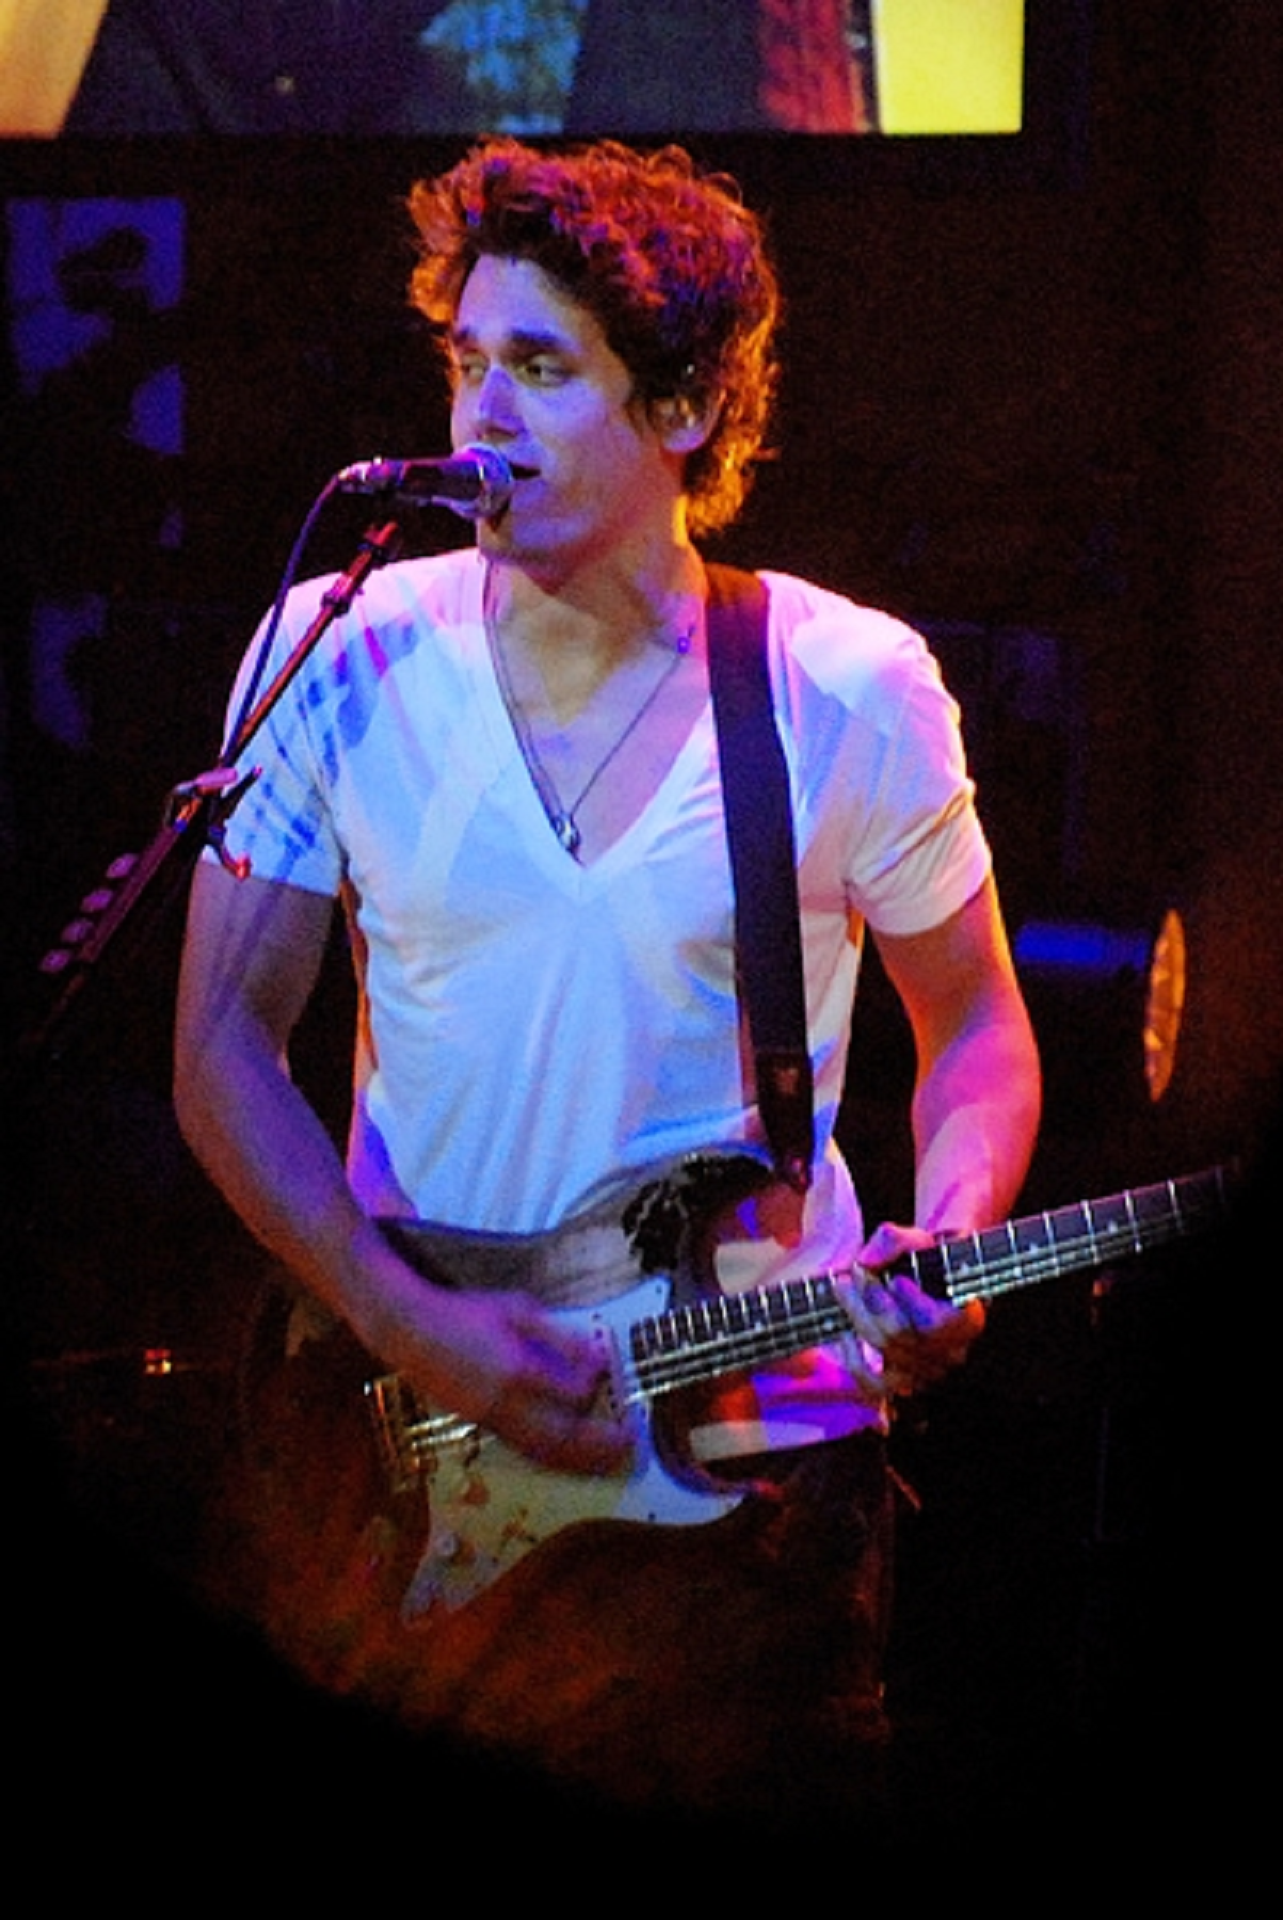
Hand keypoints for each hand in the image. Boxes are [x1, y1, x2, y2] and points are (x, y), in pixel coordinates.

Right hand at [397, 1282, 632, 1477]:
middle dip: (599, 1445)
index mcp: (518, 1369)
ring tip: (608, 1462)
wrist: (410, 1332)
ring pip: (543, 1451)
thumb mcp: (516, 1309)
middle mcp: (506, 1403)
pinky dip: (552, 1458)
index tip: (606, 1375)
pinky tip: (569, 1457)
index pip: (571, 1394)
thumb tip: (597, 1357)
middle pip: (562, 1436)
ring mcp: (491, 1419)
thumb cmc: (465, 1312)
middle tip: (629, 1445)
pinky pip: (524, 1450)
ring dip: (580, 1461)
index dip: (594, 1388)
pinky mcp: (480, 1425)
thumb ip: (558, 1336)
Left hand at [839, 1221, 985, 1396]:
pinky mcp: (903, 1382)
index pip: (935, 1323)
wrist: (928, 1283)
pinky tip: (845, 1332)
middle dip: (871, 1296)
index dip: (910, 1302)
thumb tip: (865, 1262)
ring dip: (857, 1314)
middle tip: (857, 1270)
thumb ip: (894, 1241)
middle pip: (900, 1333)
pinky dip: (853, 1357)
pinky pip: (872, 1383)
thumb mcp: (917, 1241)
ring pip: (883, 1349)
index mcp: (967, 1319)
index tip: (897, 1279)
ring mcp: (927, 1371)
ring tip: (844, 1286)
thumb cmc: (927, 1261)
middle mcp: (951, 1351)